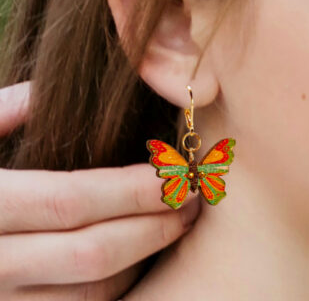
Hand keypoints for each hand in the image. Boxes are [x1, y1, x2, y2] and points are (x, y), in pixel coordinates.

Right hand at [0, 80, 200, 299]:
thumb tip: (46, 93)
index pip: (72, 201)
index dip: (132, 190)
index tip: (176, 172)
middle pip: (89, 255)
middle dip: (154, 228)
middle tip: (195, 200)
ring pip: (86, 297)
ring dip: (142, 264)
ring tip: (177, 226)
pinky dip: (112, 293)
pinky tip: (137, 261)